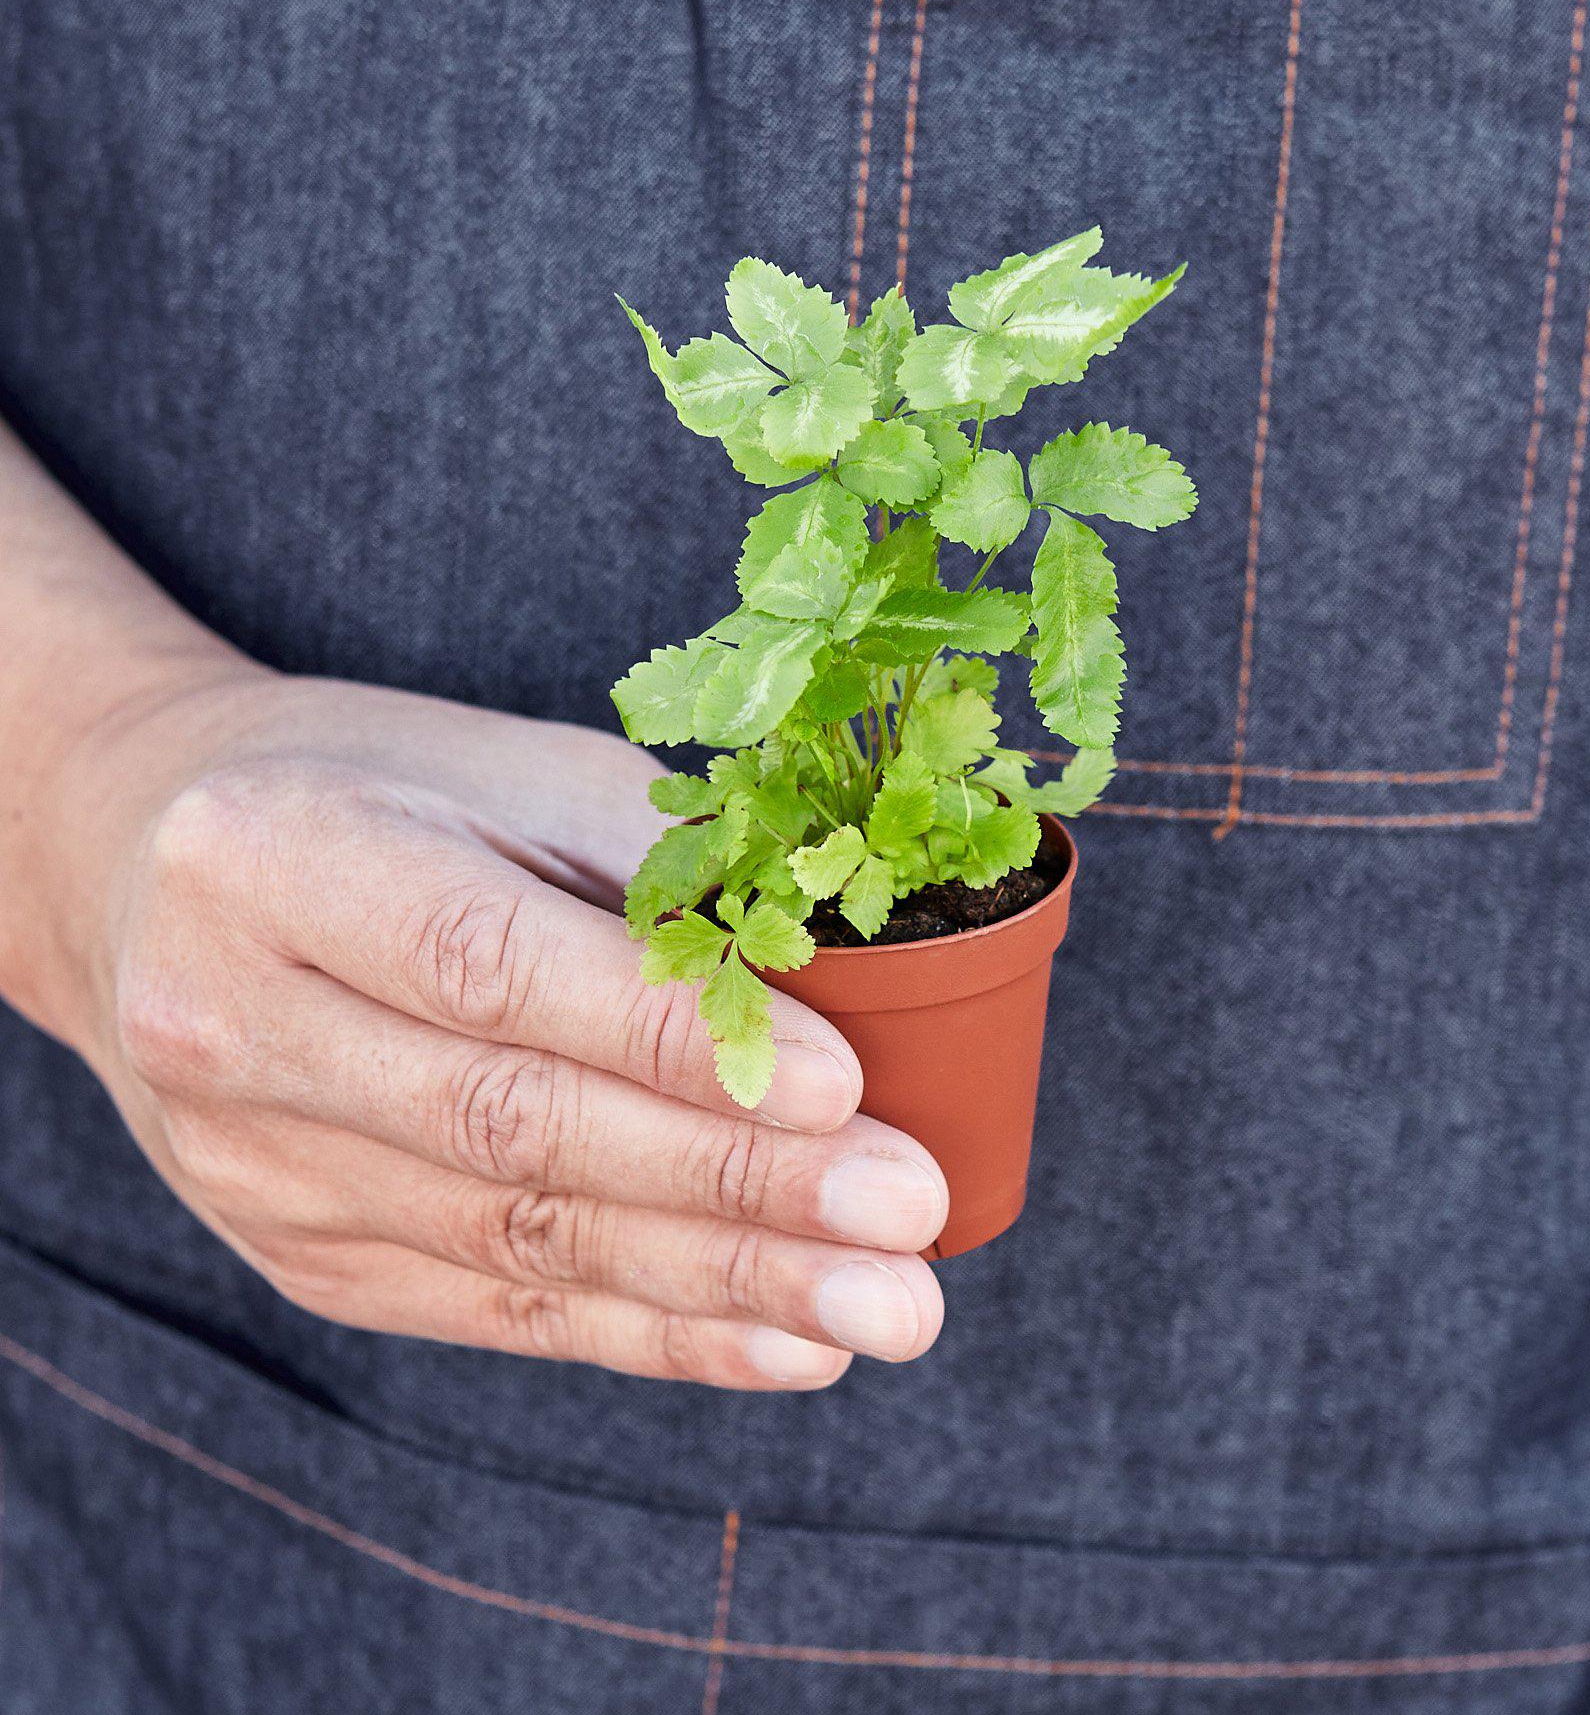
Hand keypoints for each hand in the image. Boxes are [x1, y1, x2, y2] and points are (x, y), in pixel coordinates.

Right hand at [35, 670, 948, 1389]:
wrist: (154, 873)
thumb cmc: (383, 794)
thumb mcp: (511, 774)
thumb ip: (662, 870)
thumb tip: (856, 987)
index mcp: (279, 859)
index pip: (493, 967)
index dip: (672, 1039)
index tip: (846, 1089)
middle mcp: (233, 1023)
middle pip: (512, 1127)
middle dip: (732, 1188)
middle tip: (907, 1223)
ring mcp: (257, 1162)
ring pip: (517, 1242)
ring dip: (722, 1286)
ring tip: (885, 1308)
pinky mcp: (301, 1253)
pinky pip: (499, 1308)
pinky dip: (654, 1333)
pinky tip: (783, 1344)